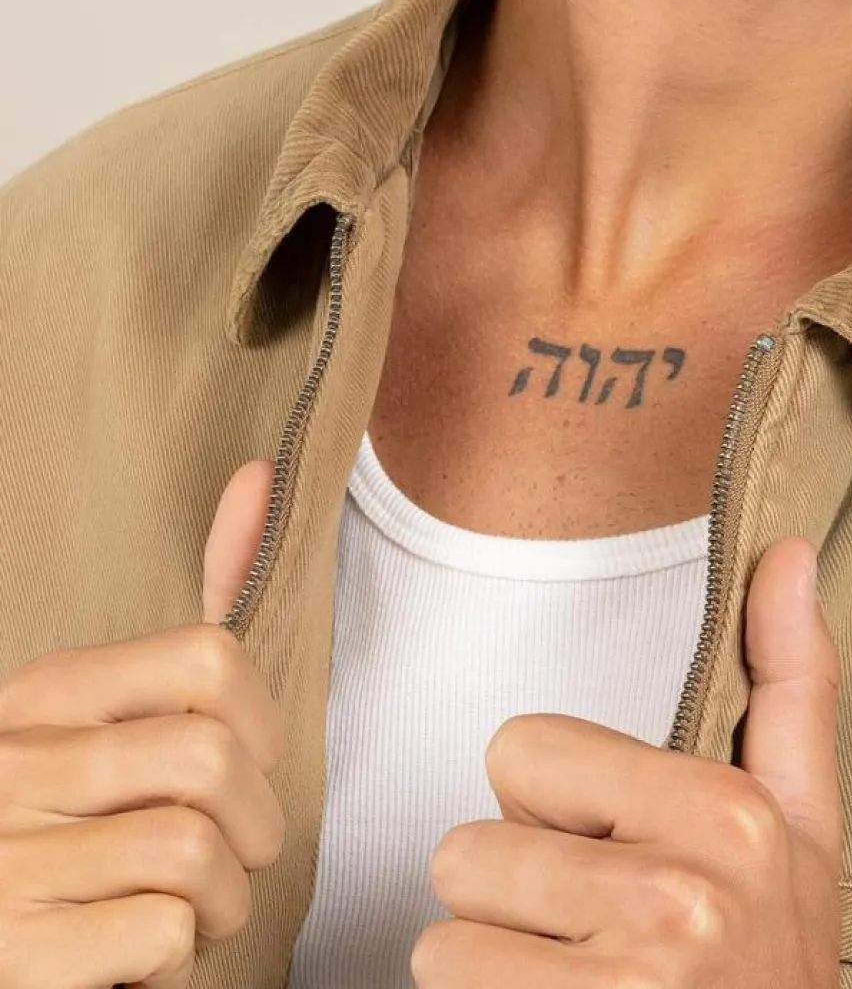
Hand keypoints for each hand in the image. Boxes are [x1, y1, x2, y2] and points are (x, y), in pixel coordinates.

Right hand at [0, 459, 287, 988]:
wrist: (13, 959)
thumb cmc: (86, 838)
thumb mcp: (126, 717)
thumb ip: (202, 607)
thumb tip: (262, 473)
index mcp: (41, 698)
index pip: (209, 660)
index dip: (262, 725)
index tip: (246, 767)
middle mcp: (7, 767)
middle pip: (211, 760)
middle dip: (252, 827)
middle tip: (227, 860)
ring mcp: (2, 865)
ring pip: (192, 851)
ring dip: (220, 901)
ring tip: (184, 911)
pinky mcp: (16, 956)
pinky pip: (161, 931)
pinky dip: (176, 956)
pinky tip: (136, 958)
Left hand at [412, 535, 840, 986]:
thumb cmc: (773, 973)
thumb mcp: (805, 835)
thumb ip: (793, 687)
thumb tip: (790, 550)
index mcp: (731, 817)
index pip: (521, 749)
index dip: (554, 812)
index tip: (612, 859)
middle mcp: (678, 899)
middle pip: (468, 848)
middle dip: (510, 903)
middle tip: (584, 947)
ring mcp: (621, 988)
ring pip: (441, 942)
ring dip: (485, 977)